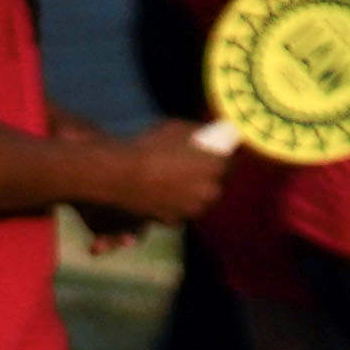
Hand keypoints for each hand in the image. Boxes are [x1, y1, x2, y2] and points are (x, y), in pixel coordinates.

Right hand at [82, 117, 230, 228]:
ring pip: (198, 199)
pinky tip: (162, 193)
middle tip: (191, 166)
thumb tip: (205, 133)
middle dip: (207, 175)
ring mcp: (191, 209)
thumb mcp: (176, 128)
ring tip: (175, 181)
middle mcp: (209, 191)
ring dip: (192, 192)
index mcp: (215, 166)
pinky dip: (176, 203)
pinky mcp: (173, 221)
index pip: (228, 160)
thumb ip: (196, 133)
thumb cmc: (150, 147)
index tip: (210, 150)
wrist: (121, 175)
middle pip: (214, 183)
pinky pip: (180, 210)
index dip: (219, 155)